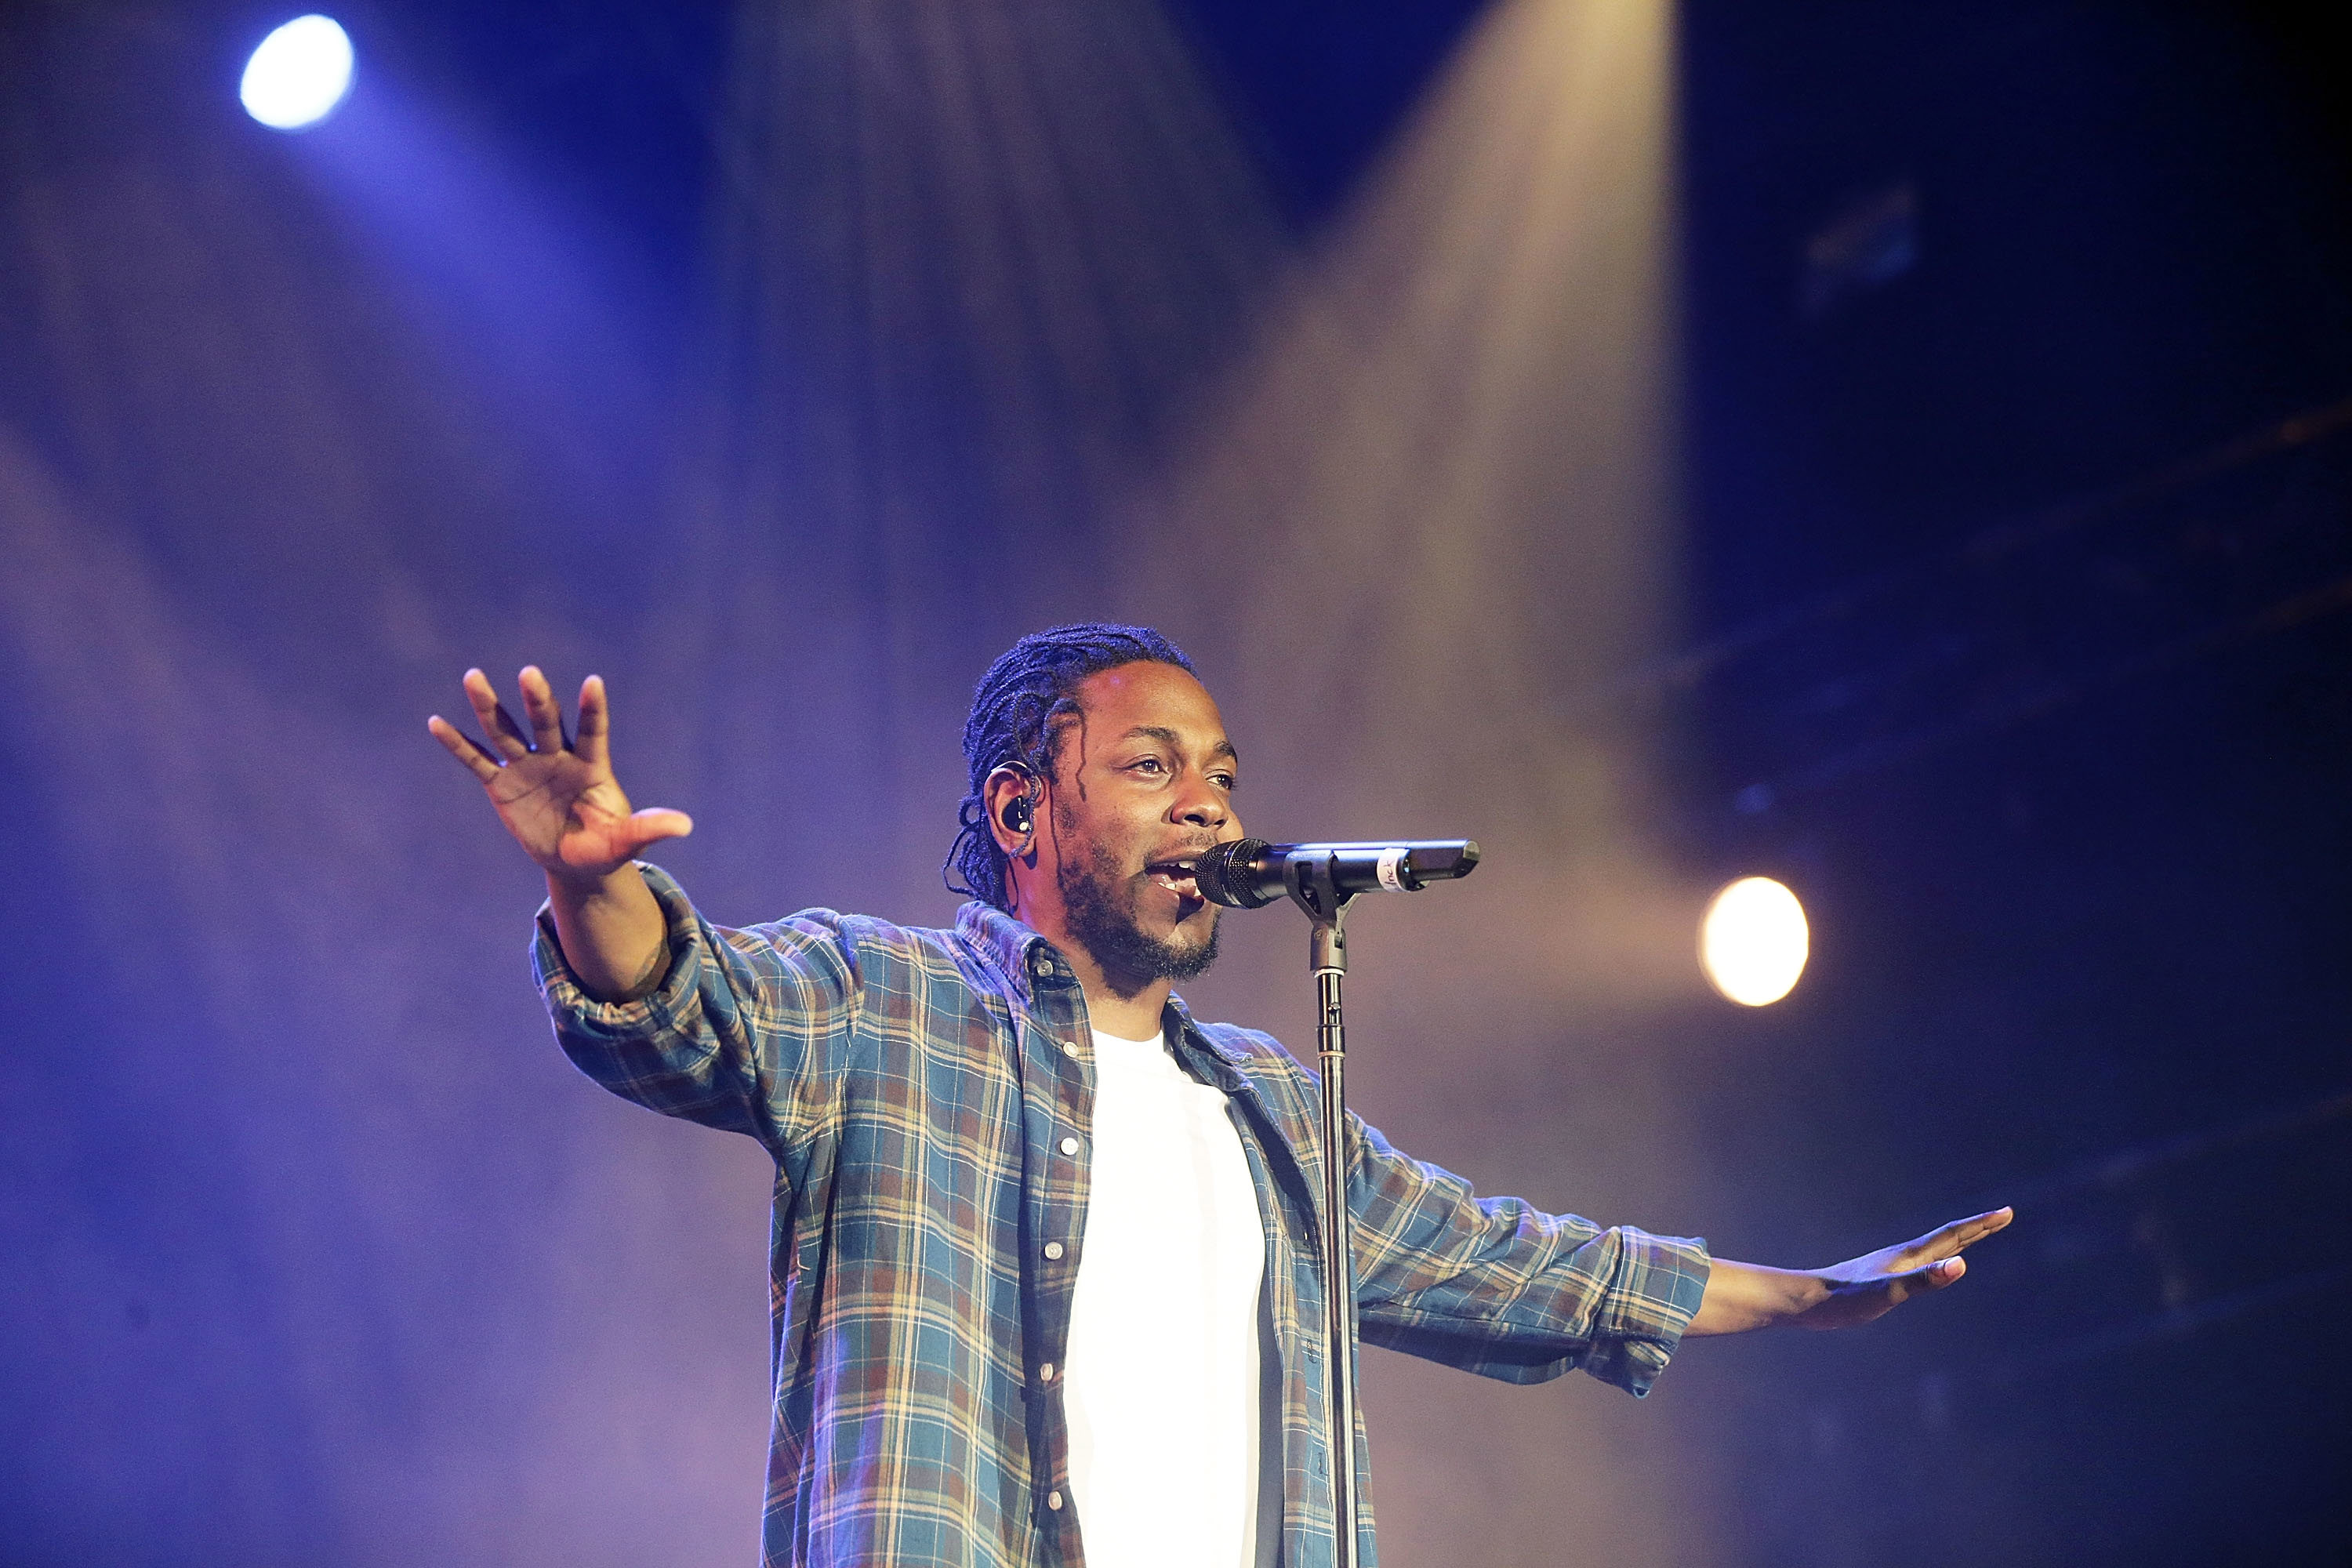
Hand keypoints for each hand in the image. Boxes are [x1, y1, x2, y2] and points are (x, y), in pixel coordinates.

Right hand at [428, 667, 691, 882]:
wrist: (573, 861)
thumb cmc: (605, 846)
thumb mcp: (627, 841)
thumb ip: (649, 827)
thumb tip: (686, 826)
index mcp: (591, 766)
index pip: (594, 730)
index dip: (592, 708)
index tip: (594, 682)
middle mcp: (558, 757)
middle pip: (546, 723)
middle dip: (538, 701)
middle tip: (531, 674)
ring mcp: (527, 766)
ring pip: (506, 731)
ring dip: (490, 706)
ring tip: (473, 676)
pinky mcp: (501, 784)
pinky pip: (477, 761)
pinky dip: (458, 744)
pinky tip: (436, 723)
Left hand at [1791, 1206, 2014, 1330]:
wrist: (1807, 1300)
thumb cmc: (1846, 1300)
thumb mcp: (1888, 1293)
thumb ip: (1922, 1281)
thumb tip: (1960, 1265)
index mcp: (1909, 1256)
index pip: (1953, 1235)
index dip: (1981, 1224)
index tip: (2006, 1212)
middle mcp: (1902, 1256)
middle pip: (1948, 1237)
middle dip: (1978, 1227)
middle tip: (2003, 1216)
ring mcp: (1892, 1266)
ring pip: (1934, 1249)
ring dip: (1959, 1240)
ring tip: (1974, 1234)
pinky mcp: (1882, 1278)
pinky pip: (1920, 1264)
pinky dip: (1937, 1260)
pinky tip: (1933, 1266)